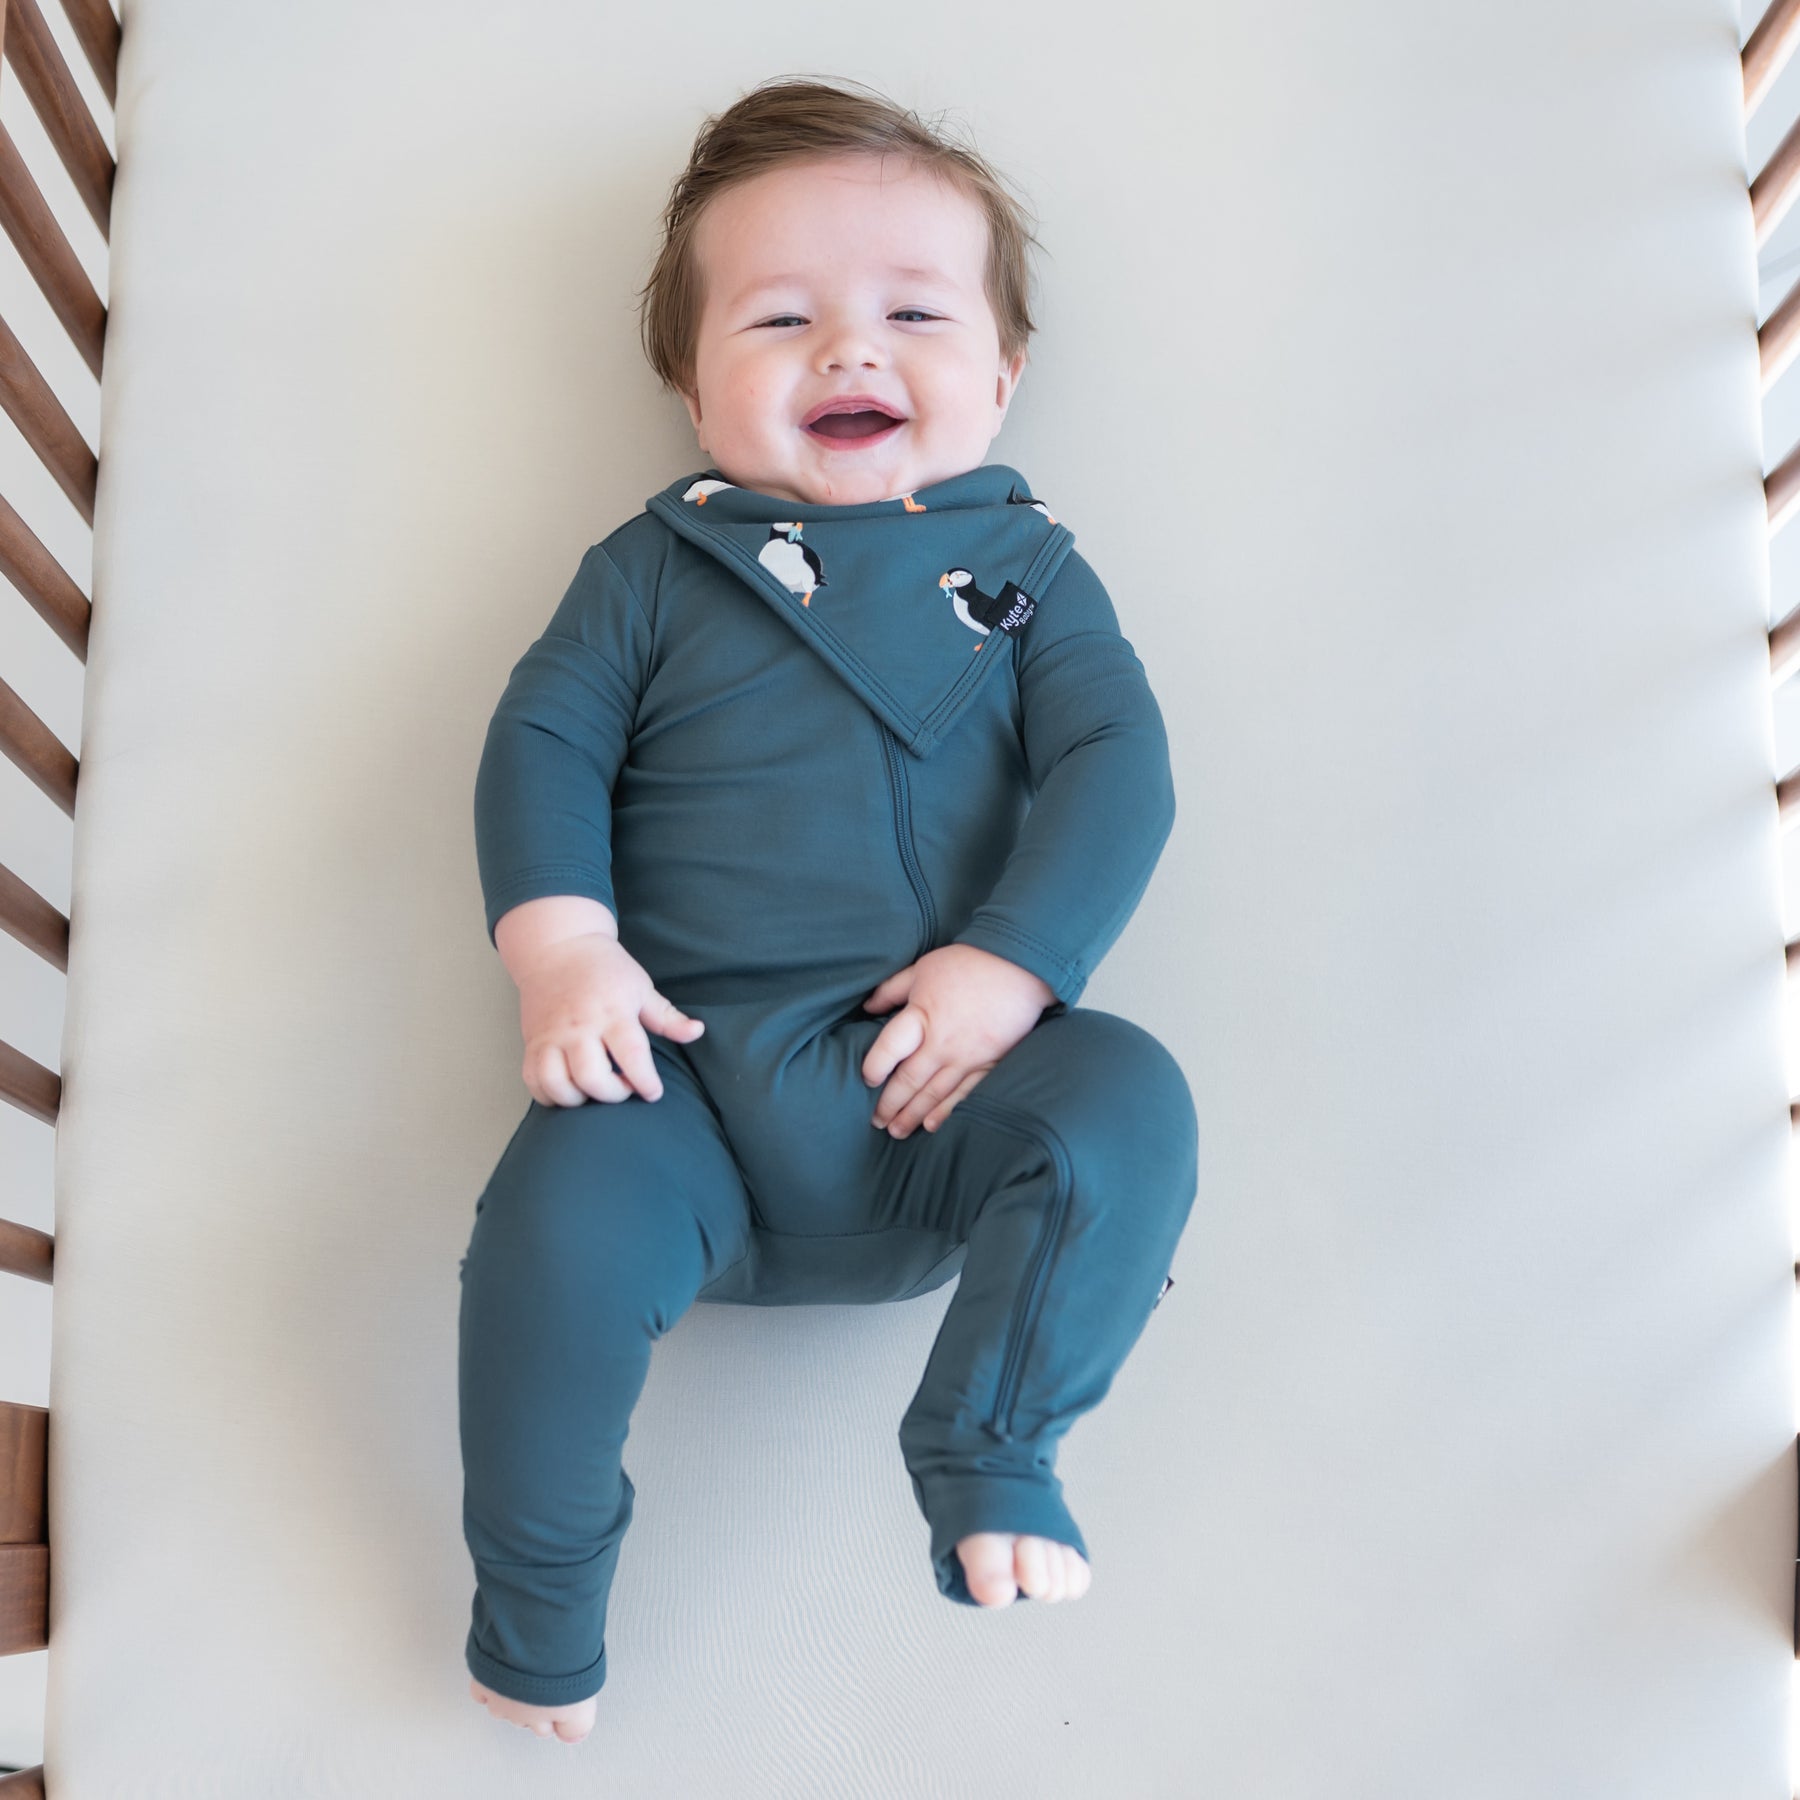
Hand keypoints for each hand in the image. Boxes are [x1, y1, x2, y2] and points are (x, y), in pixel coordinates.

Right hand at [514, 932, 703, 1107]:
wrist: (557, 947)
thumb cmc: (604, 969)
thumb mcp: (641, 987)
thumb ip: (667, 1017)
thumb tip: (697, 1032)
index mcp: (612, 1012)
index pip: (631, 1054)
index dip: (644, 1081)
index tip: (653, 1092)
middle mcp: (579, 1026)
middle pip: (592, 1077)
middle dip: (613, 1094)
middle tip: (624, 1087)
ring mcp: (551, 1036)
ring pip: (559, 1084)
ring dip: (579, 1099)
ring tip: (594, 1090)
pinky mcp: (532, 1042)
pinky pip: (534, 1081)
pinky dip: (550, 1095)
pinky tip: (570, 1090)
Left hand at [860, 944, 1056, 1137]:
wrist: (1020, 967)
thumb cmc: (968, 963)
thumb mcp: (922, 968)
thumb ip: (892, 990)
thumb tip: (867, 1007)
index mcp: (922, 1016)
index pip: (889, 1050)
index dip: (874, 1068)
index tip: (867, 1080)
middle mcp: (942, 1043)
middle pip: (909, 1080)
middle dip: (890, 1104)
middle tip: (877, 1121)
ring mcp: (967, 1057)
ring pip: (934, 1094)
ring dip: (913, 1115)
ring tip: (897, 1132)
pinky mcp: (989, 1064)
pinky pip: (964, 1094)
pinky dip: (947, 1111)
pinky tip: (932, 1125)